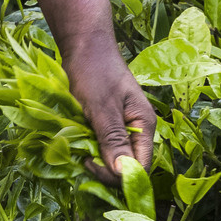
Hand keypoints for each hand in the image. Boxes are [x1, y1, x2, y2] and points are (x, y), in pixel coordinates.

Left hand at [64, 38, 155, 176]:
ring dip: (94, 157)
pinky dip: (89, 146)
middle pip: (126, 164)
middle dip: (104, 167)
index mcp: (144, 125)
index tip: (91, 166)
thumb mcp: (102, 108)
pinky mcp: (107, 122)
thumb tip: (123, 175)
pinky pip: (101, 144)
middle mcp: (137, 129)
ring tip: (77, 147)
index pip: (140, 166)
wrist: (84, 44)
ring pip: (112, 156)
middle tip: (81, 157)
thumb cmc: (94, 71)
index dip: (119, 176)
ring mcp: (122, 126)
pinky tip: (76, 140)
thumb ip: (113, 140)